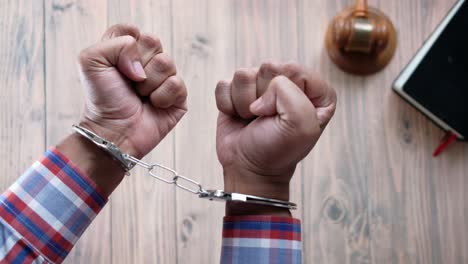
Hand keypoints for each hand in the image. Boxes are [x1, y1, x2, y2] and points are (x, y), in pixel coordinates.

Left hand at [78, 24, 186, 158]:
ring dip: (149, 83)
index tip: (115, 64)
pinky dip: (162, 97)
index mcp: (124, 50)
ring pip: (167, 63)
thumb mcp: (91, 61)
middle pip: (153, 41)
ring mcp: (163, 78)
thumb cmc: (102, 100)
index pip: (132, 30)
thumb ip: (115, 43)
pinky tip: (153, 106)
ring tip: (140, 96)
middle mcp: (145, 61)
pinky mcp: (177, 96)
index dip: (125, 44)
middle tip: (129, 82)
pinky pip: (177, 83)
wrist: (115, 132)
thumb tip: (143, 64)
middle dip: (139, 64)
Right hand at [215, 62, 335, 214]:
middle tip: (267, 120)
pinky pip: (224, 84)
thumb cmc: (279, 151)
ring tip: (253, 120)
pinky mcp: (236, 91)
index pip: (294, 69)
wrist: (250, 170)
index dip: (284, 94)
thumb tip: (258, 96)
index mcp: (314, 90)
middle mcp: (289, 83)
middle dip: (263, 98)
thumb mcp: (301, 126)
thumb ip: (289, 94)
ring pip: (243, 75)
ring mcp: (261, 86)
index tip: (283, 117)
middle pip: (268, 67)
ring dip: (244, 103)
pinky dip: (228, 105)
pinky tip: (239, 118)